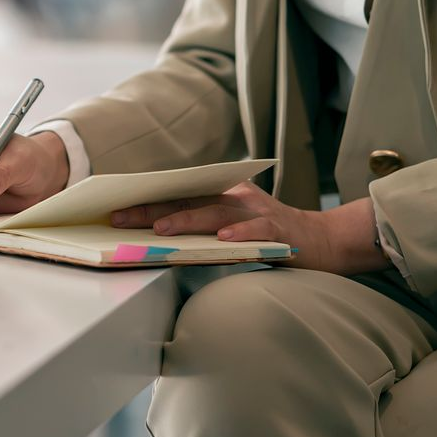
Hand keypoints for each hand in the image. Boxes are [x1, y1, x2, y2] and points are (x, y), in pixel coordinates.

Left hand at [109, 182, 391, 274]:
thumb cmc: (268, 237)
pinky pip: (258, 230)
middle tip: (121, 218)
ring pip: (216, 213)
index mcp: (220, 195)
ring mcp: (258, 212)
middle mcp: (236, 198)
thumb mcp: (228, 229)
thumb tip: (153, 236)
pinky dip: (241, 233)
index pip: (176, 195)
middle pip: (187, 200)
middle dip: (152, 210)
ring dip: (188, 220)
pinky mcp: (280, 230)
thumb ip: (198, 229)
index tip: (112, 209)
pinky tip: (224, 239)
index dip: (145, 201)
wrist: (324, 241)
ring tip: (161, 229)